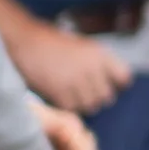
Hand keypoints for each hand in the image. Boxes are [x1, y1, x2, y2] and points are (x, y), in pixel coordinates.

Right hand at [11, 23, 131, 113]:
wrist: (25, 41)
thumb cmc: (51, 42)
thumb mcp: (82, 46)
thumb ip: (96, 63)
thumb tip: (107, 82)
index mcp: (100, 54)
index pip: (124, 77)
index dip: (117, 84)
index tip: (109, 85)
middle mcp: (92, 68)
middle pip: (107, 96)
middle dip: (97, 97)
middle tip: (84, 93)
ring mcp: (76, 81)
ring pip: (91, 105)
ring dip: (82, 104)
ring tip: (71, 95)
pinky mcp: (60, 92)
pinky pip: (72, 108)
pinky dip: (66, 106)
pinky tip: (59, 96)